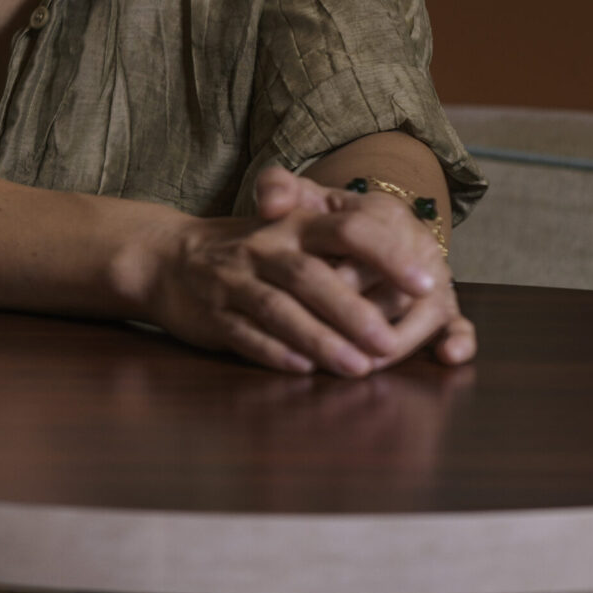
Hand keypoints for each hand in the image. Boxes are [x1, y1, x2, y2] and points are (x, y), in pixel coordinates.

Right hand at [125, 164, 475, 378]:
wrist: (167, 256)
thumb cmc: (248, 250)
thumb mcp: (290, 232)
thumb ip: (340, 251)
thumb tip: (407, 287)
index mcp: (294, 222)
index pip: (348, 230)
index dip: (388, 255)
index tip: (425, 283)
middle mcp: (265, 247)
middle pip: (312, 275)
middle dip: (354, 311)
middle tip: (392, 345)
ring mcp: (235, 280)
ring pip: (280, 309)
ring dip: (320, 339)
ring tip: (357, 368)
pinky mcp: (213, 315)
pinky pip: (245, 334)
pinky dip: (274, 352)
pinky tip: (302, 370)